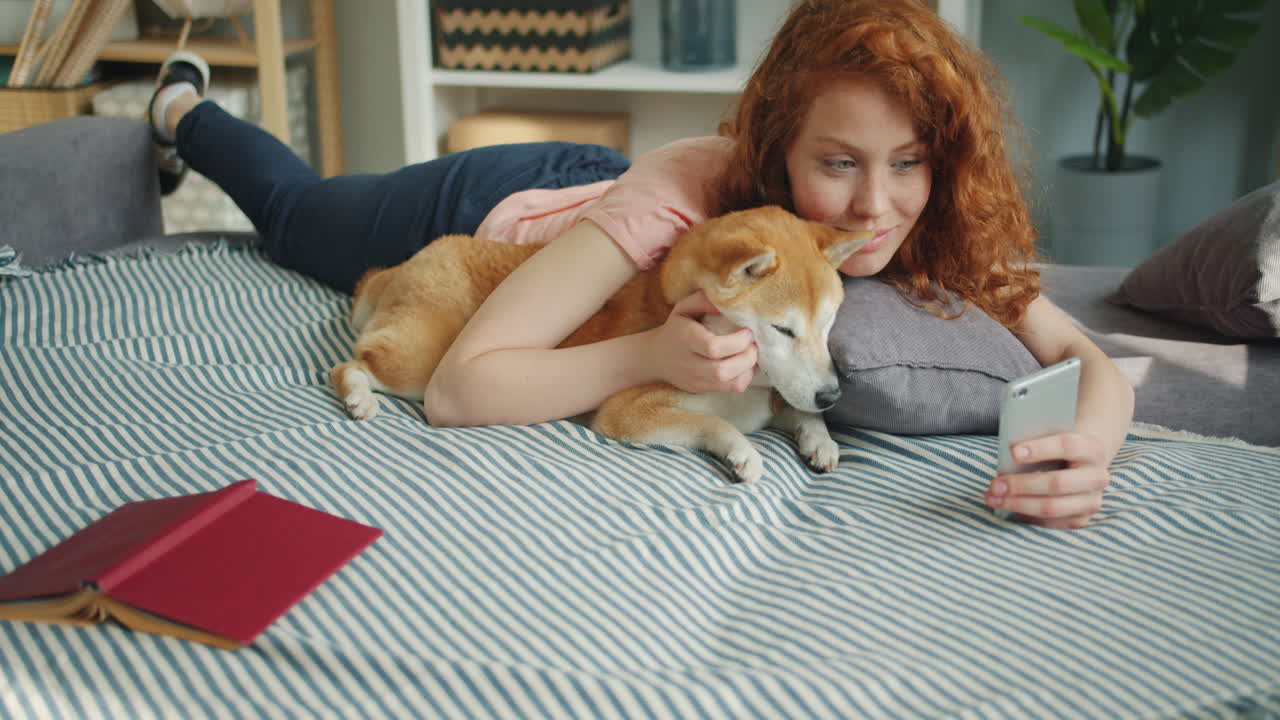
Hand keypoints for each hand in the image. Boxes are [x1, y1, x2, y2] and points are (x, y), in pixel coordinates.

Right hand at [647, 291, 756, 393]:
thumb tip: (728, 302)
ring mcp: (695, 380)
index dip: (737, 341)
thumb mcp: (684, 307)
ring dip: (748, 369)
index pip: (712, 347)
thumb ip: (704, 300)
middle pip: (722, 370)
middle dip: (747, 357)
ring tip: (750, 354)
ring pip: (730, 384)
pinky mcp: (702, 389)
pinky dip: (744, 377)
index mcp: (685, 339)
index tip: (747, 332)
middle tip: (753, 345)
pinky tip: (743, 365)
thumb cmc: (676, 328)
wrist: (656, 357)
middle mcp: (688, 363)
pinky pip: (731, 389)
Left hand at [985, 431, 1110, 528]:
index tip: (1013, 452)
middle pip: (1057, 483)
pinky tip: (1006, 508)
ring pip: (1052, 507)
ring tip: (993, 499)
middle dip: (1021, 485)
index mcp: (1092, 448)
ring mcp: (1092, 501)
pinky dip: (1024, 516)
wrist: (1082, 464)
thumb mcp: (1052, 437)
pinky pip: (1050, 522)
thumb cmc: (1057, 447)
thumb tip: (1008, 455)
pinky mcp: (1081, 519)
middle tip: (994, 484)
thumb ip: (1035, 440)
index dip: (1040, 449)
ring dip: (1018, 504)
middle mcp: (1098, 477)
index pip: (1067, 446)